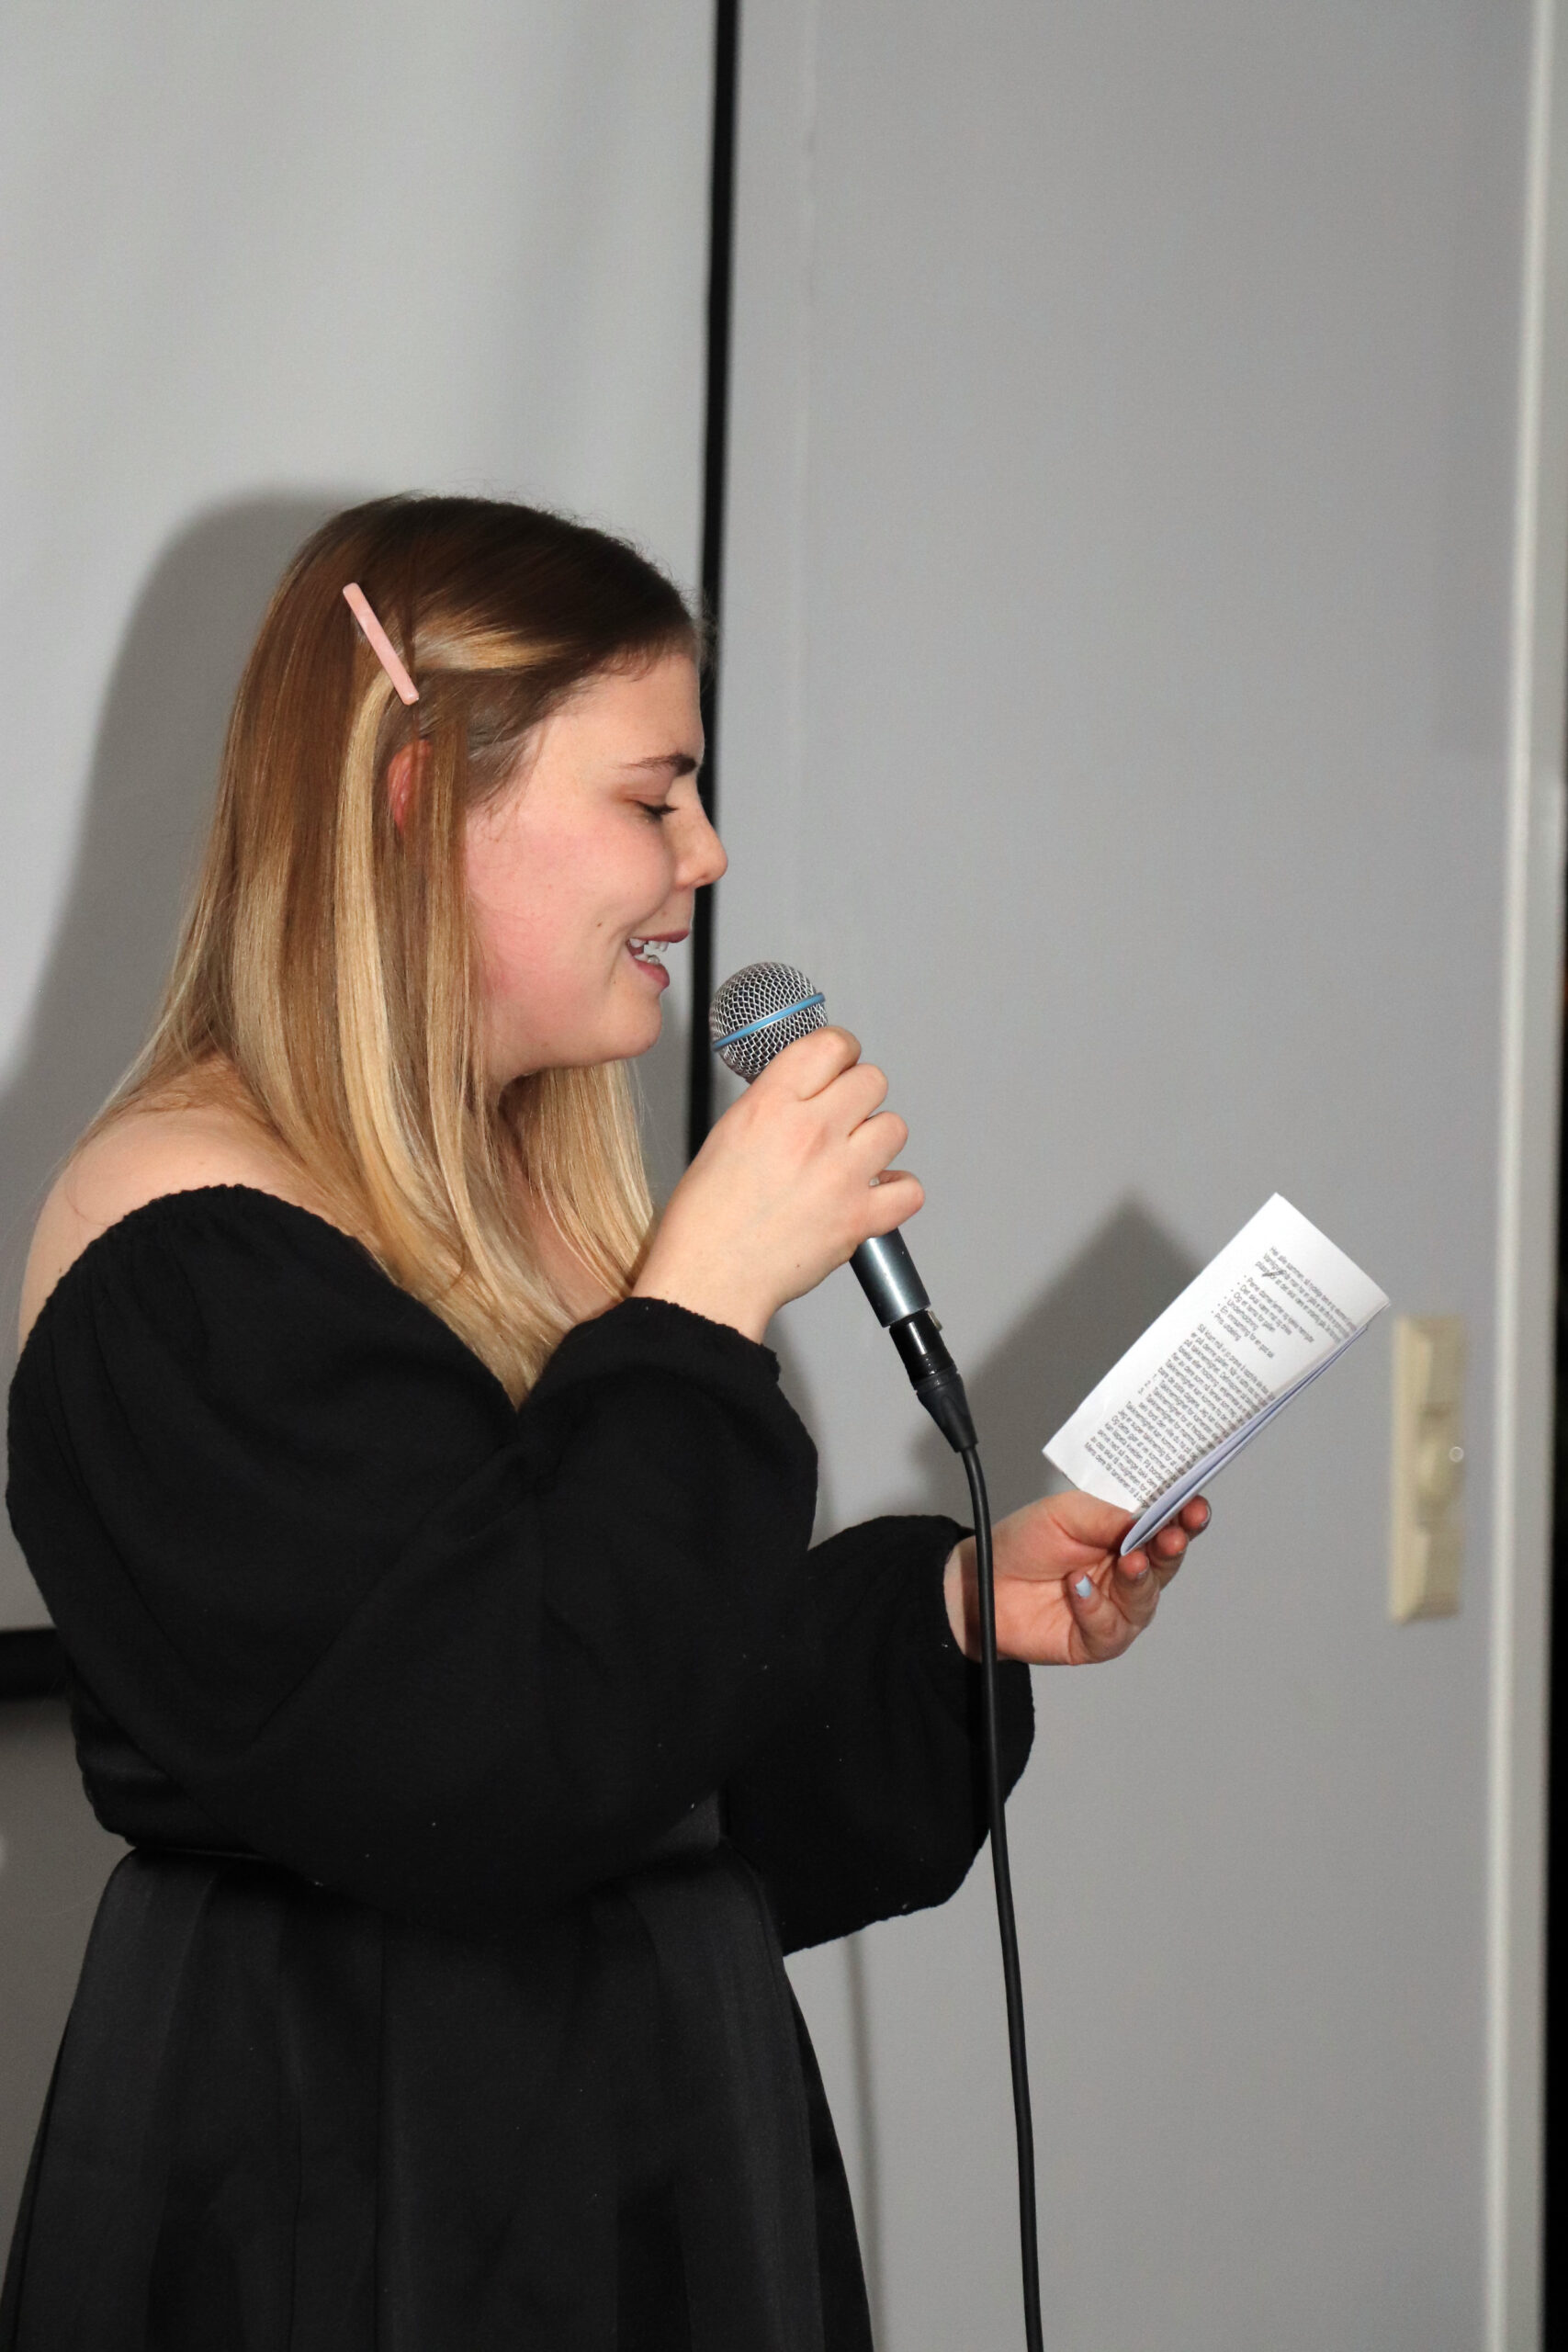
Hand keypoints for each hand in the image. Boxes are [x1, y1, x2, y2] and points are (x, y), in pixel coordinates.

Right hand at [632, 1027, 923, 1340]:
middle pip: (872, 1080)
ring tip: (853, 1159)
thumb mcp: (726, 1135)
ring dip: (877, 1141)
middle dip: (859, 1095)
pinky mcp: (860, 1217)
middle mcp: (811, 1133)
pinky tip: (874, 1193)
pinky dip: (897, 1192)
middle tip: (844, 1116)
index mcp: (771, 1106)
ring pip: (894, 1127)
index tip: (840, 1064)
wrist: (711, 1277)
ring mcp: (841, 1175)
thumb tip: (805, 1092)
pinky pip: (909, 1189)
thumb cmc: (706, 1219)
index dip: (841, 1052)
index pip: (831, 1045)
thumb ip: (772, 1105)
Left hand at [943, 1489, 1207, 1664]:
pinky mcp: (1097, 1639)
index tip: (1195, 1507)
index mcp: (1125, 1534)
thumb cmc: (1024, 1544)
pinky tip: (1078, 1590)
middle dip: (1173, 1548)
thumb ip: (1107, 1516)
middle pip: (1166, 1563)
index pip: (1167, 1525)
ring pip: (1145, 1599)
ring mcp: (1116, 1607)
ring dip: (1140, 1580)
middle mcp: (1127, 1571)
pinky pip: (1111, 1629)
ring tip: (1129, 1562)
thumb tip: (1145, 1517)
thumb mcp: (1064, 1514)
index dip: (1186, 1517)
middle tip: (1172, 1536)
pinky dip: (1096, 1609)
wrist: (980, 1583)